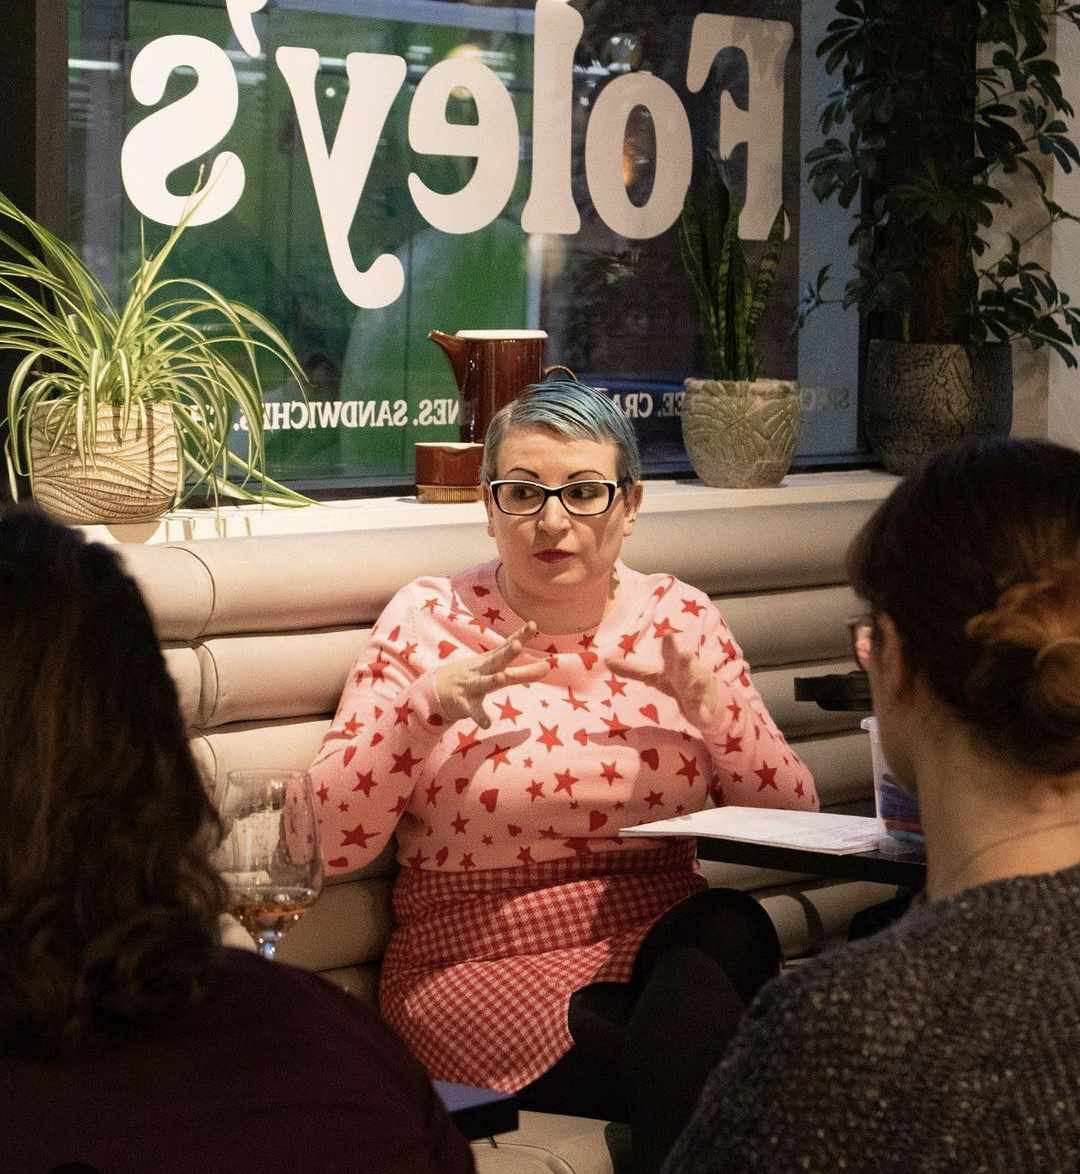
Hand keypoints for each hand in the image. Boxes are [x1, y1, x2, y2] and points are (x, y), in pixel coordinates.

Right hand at [435, 622, 549, 728]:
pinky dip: (480, 717)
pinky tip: (487, 724)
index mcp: (489, 661)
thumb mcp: (492, 670)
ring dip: (493, 679)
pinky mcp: (463, 703)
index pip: (506, 646)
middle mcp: (480, 670)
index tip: (533, 625)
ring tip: (502, 677)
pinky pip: (473, 711)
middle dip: (507, 653)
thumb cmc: (470, 678)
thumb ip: (521, 670)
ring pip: (484, 683)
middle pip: (496, 660)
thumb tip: (547, 667)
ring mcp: (470, 686)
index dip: (520, 636)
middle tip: (518, 644)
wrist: (433, 690)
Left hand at [607, 633, 719, 729]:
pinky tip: (703, 716)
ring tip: (690, 662)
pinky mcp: (704, 709)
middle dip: (681, 655)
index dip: (668, 644)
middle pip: (683, 665)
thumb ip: (632, 670)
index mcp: (675, 667)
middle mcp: (688, 675)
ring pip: (696, 684)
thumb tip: (606, 661)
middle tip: (682, 647)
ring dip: (694, 678)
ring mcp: (698, 691)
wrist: (710, 704)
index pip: (669, 654)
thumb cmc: (680, 685)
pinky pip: (704, 712)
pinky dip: (704, 713)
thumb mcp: (654, 677)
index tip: (668, 630)